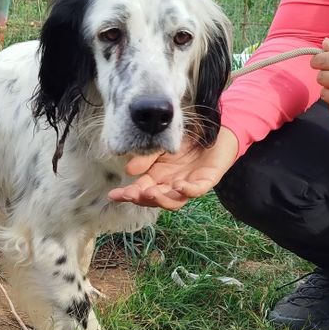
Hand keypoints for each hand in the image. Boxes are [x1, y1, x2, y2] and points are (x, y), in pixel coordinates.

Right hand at [107, 128, 238, 209]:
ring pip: (174, 201)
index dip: (128, 195)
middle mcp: (172, 184)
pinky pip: (197, 190)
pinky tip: (178, 186)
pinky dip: (187, 191)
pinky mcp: (206, 180)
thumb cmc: (188, 138)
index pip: (141, 190)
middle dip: (141, 199)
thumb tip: (129, 171)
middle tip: (130, 195)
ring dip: (162, 200)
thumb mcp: (162, 147)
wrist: (215, 128)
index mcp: (159, 177)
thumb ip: (147, 158)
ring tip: (150, 193)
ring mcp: (189, 184)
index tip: (113, 195)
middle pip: (155, 199)